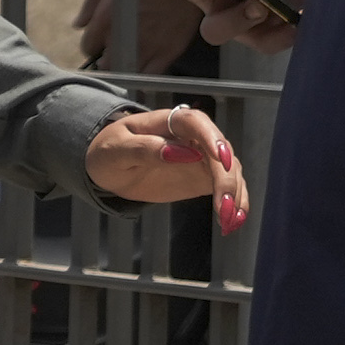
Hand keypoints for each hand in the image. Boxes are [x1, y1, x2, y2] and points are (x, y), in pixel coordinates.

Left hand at [73, 0, 198, 67]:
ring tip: (133, 57)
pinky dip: (147, 79)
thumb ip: (93, 3)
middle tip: (117, 51)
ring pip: (127, 74)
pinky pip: (152, 77)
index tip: (102, 41)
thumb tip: (78, 25)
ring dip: (126, 69)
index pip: (88, 47)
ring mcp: (148, 46)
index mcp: (107, 17)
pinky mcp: (169, 52)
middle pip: (105, 65)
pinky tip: (148, 67)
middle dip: (108, 60)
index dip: (94, 45)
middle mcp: (124, 36)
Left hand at [83, 103, 248, 230]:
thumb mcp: (117, 150)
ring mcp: (201, 156)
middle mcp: (192, 136)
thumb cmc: (110, 151)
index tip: (222, 159)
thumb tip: (182, 153)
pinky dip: (234, 203)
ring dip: (234, 195)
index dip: (212, 138)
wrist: (109, 166)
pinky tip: (234, 222)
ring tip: (228, 222)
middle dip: (225, 178)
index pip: (195, 123)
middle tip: (222, 206)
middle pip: (219, 151)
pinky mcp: (203, 177)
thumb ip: (145, 149)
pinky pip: (225, 187)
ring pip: (230, 170)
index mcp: (168, 122)